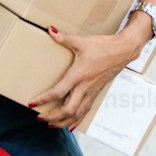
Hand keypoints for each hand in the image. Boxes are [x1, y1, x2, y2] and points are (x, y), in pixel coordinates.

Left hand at [28, 23, 146, 128]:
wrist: (122, 51)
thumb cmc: (102, 46)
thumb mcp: (81, 41)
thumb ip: (63, 38)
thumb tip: (50, 30)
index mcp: (78, 75)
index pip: (58, 92)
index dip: (44, 99)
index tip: (32, 104)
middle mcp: (84, 87)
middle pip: (68, 109)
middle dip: (52, 116)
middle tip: (39, 117)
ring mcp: (91, 92)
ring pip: (77, 114)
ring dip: (63, 121)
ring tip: (51, 124)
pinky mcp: (96, 93)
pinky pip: (85, 111)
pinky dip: (77, 120)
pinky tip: (70, 125)